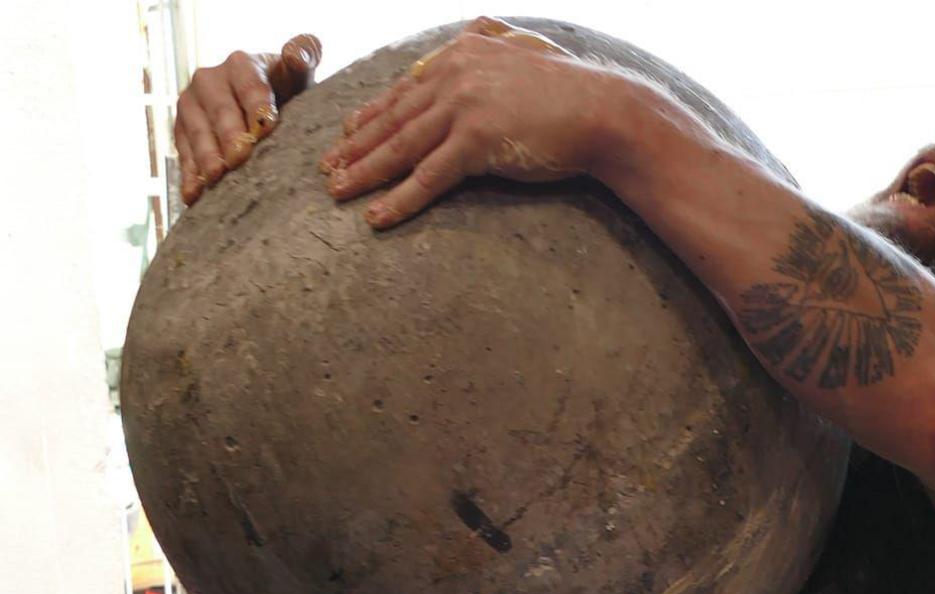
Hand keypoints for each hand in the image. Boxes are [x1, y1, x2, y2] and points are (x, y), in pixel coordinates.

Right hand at [174, 34, 321, 204]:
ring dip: (206, 156)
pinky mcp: (180, 130)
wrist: (259, 105)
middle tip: (240, 158)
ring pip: (196, 132)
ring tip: (216, 177)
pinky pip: (183, 153)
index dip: (257, 106)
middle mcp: (209, 80)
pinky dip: (189, 175)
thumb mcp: (297, 73)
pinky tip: (194, 194)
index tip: (265, 127)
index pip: (249, 85)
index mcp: (240, 64)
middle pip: (220, 110)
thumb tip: (296, 54)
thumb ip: (304, 56)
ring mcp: (191, 105)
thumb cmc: (284, 89)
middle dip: (229, 135)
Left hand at [319, 17, 612, 229]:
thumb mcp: (523, 52)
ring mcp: (463, 105)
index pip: (405, 89)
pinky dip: (399, 199)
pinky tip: (376, 217)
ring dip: (364, 173)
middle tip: (327, 168)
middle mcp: (455, 73)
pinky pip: (429, 177)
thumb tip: (476, 33)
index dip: (372, 115)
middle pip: (394, 117)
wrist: (605, 111)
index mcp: (462, 52)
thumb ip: (492, 42)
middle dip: (356, 146)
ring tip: (338, 193)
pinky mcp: (477, 140)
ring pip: (401, 146)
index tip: (347, 134)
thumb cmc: (571, 90)